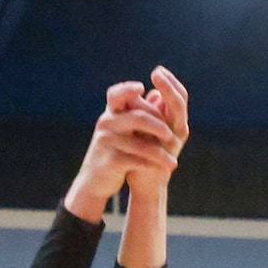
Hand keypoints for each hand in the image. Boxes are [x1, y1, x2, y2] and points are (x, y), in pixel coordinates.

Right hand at [63, 76, 184, 218]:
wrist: (95, 180)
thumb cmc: (114, 151)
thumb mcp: (124, 130)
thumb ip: (140, 112)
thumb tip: (158, 95)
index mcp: (111, 114)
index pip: (116, 94)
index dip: (127, 89)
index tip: (141, 87)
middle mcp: (106, 124)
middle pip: (137, 118)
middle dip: (158, 126)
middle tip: (171, 136)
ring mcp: (106, 142)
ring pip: (140, 144)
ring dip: (160, 154)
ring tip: (172, 162)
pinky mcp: (110, 161)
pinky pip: (136, 161)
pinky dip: (152, 166)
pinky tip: (162, 170)